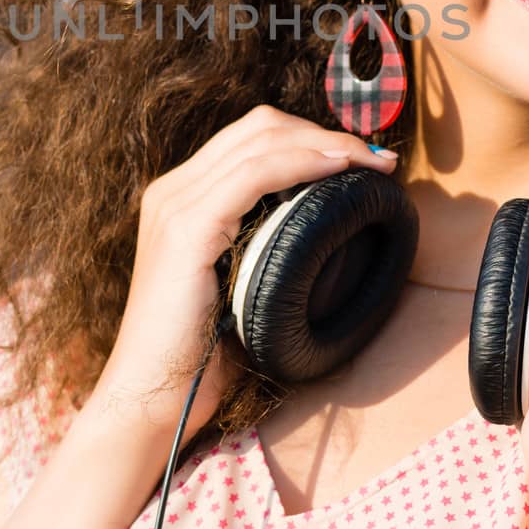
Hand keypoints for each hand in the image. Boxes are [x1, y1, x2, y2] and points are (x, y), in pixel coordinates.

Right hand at [91, 105, 397, 440]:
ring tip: (373, 164)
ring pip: (261, 141)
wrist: (149, 401)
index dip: (312, 136)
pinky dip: (302, 162)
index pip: (252, 137)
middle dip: (326, 133)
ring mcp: (175, 205)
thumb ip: (260, 250)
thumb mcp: (235, 288)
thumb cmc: (200, 359)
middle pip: (259, 127)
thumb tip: (323, 234)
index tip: (364, 161)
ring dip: (327, 144)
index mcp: (180, 198)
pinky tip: (337, 170)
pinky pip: (253, 174)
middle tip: (379, 161)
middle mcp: (172, 190)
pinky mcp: (186, 229)